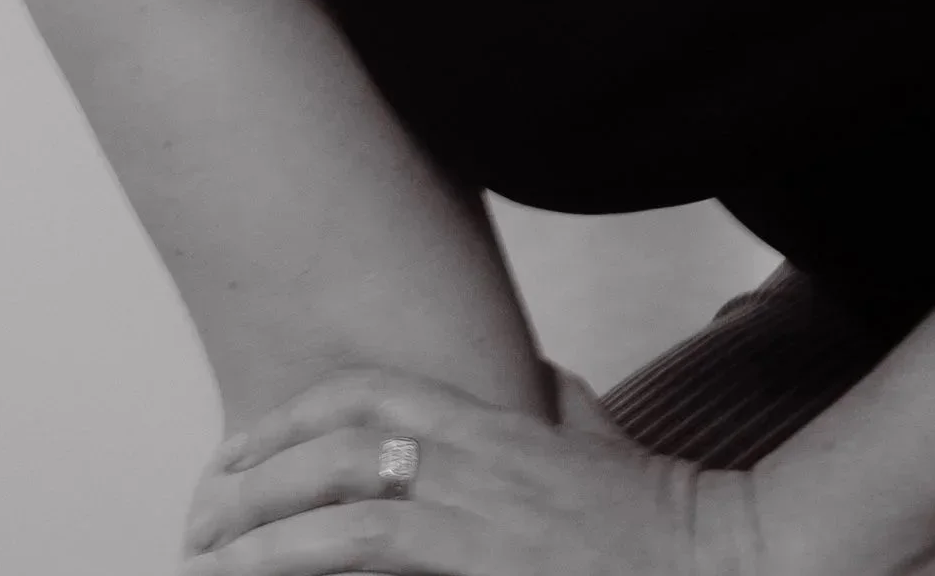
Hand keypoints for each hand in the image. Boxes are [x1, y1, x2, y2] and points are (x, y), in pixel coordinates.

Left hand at [176, 363, 765, 575]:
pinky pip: (377, 554)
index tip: (236, 448)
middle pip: (333, 445)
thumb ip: (558, 407)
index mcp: (490, 423)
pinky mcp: (488, 568)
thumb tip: (536, 378)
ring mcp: (481, 518)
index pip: (364, 394)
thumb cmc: (666, 519)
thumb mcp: (599, 441)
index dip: (289, 415)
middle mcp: (474, 460)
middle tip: (200, 513)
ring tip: (208, 556)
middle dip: (255, 474)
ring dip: (263, 530)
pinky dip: (313, 560)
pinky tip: (262, 575)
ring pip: (341, 507)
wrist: (734, 559)